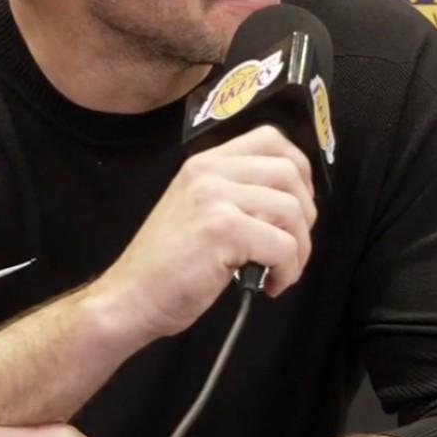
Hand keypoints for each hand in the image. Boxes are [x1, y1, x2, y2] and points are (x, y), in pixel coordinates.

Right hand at [92, 124, 315, 339]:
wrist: (131, 297)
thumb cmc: (168, 265)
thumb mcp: (198, 209)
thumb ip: (236, 193)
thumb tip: (292, 200)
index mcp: (205, 162)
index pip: (271, 139)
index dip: (299, 170)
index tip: (297, 204)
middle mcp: (209, 171)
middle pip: (290, 171)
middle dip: (305, 214)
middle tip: (292, 246)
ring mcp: (214, 197)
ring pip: (292, 210)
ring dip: (299, 248)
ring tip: (280, 270)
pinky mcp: (222, 229)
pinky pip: (283, 246)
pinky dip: (288, 271)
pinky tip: (270, 284)